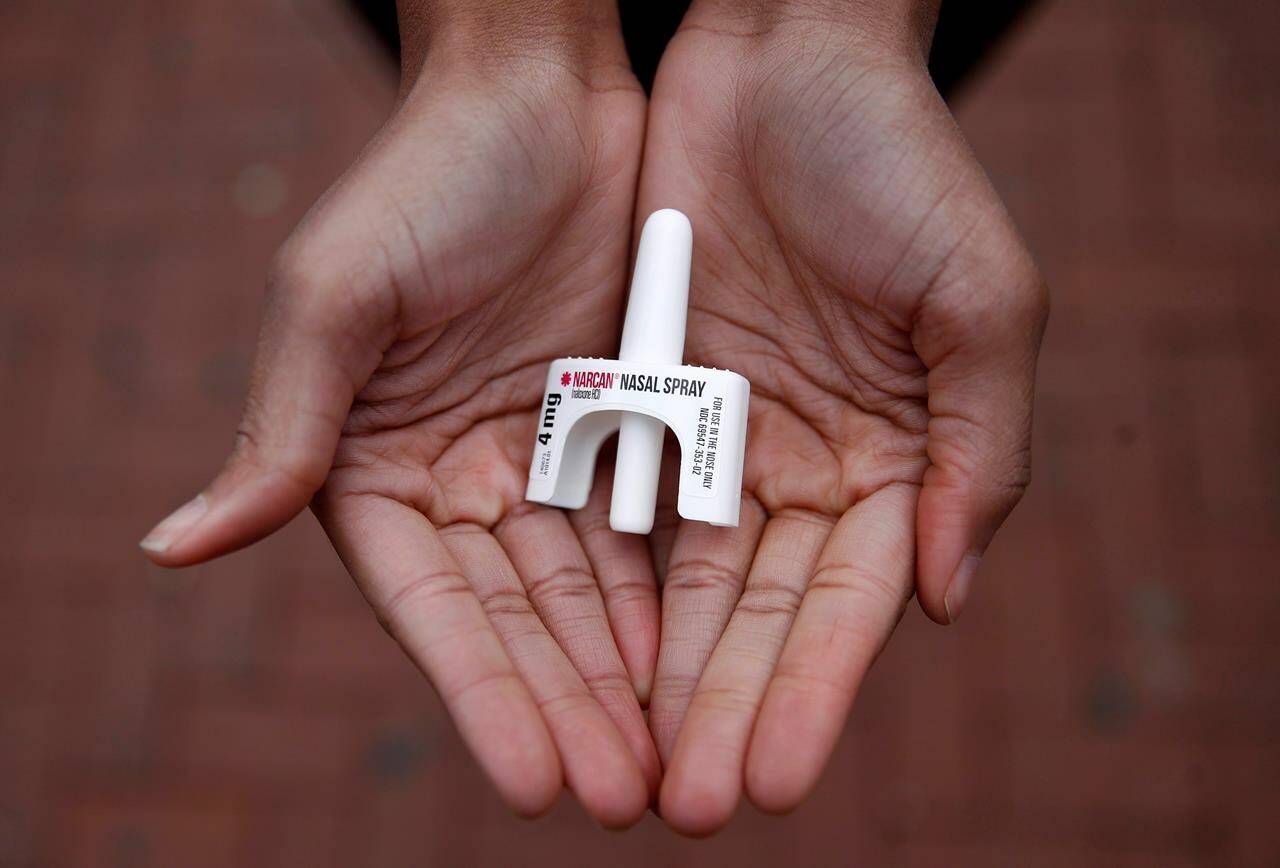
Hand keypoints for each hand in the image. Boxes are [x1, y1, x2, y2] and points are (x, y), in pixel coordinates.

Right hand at [140, 7, 660, 826]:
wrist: (542, 90)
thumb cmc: (424, 177)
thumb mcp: (339, 297)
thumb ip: (283, 430)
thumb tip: (172, 549)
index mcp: (374, 464)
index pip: (433, 606)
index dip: (482, 693)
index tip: (536, 779)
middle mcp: (458, 475)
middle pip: (517, 617)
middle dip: (567, 707)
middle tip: (624, 799)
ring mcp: (542, 454)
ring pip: (586, 588)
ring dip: (622, 675)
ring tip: (666, 762)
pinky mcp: (617, 420)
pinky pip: (642, 523)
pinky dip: (663, 592)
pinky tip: (693, 659)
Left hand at [638, 2, 1047, 833]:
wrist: (783, 55)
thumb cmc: (902, 162)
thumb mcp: (982, 303)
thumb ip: (981, 455)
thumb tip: (946, 604)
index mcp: (894, 456)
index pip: (847, 602)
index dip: (811, 690)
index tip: (774, 777)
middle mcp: (801, 462)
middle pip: (755, 611)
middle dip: (723, 707)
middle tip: (689, 809)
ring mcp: (716, 433)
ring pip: (679, 578)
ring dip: (655, 674)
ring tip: (626, 772)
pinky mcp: (640, 393)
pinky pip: (614, 501)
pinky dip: (600, 579)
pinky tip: (580, 660)